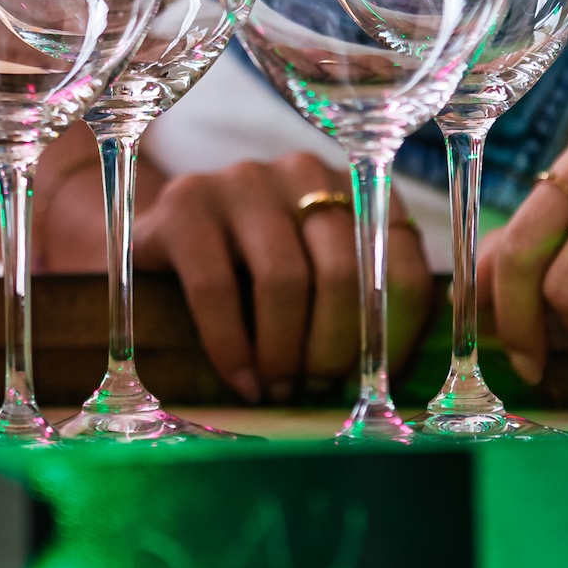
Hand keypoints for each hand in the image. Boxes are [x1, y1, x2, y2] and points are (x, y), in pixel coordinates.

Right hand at [126, 151, 434, 403]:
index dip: (396, 335)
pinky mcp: (187, 202)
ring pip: (284, 279)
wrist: (165, 239)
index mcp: (356, 190)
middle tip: (317, 393)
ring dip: (284, 353)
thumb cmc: (255, 273)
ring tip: (279, 391)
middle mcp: (306, 173)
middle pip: (343, 272)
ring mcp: (244, 181)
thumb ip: (362, 307)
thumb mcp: (316, 279)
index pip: (402, 264)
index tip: (375, 384)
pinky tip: (242, 383)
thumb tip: (395, 378)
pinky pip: (216, 287)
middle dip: (334, 350)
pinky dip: (231, 348)